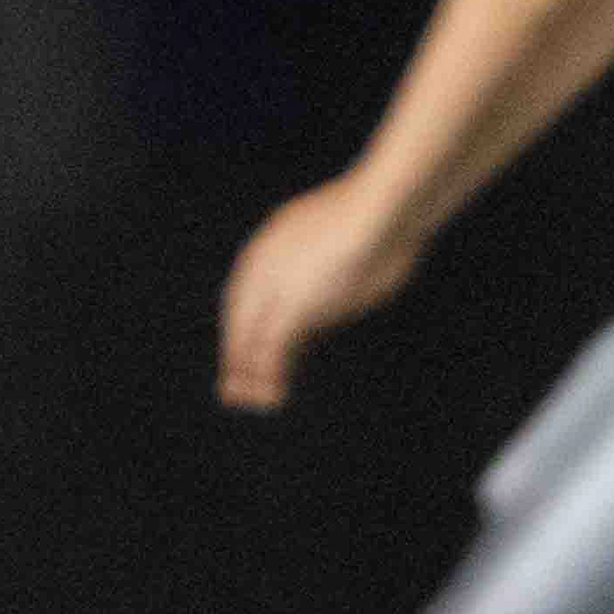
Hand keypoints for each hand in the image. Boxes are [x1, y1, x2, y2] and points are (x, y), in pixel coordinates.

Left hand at [219, 175, 419, 411]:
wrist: (378, 212)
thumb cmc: (373, 217)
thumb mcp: (340, 234)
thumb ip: (327, 257)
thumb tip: (346, 275)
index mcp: (268, 246)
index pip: (243, 295)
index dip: (243, 327)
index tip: (245, 351)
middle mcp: (263, 268)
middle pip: (241, 318)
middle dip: (237, 353)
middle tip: (234, 387)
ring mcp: (277, 288)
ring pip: (253, 338)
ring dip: (251, 372)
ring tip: (251, 400)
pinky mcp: (295, 309)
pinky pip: (273, 349)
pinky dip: (270, 373)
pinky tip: (272, 396)